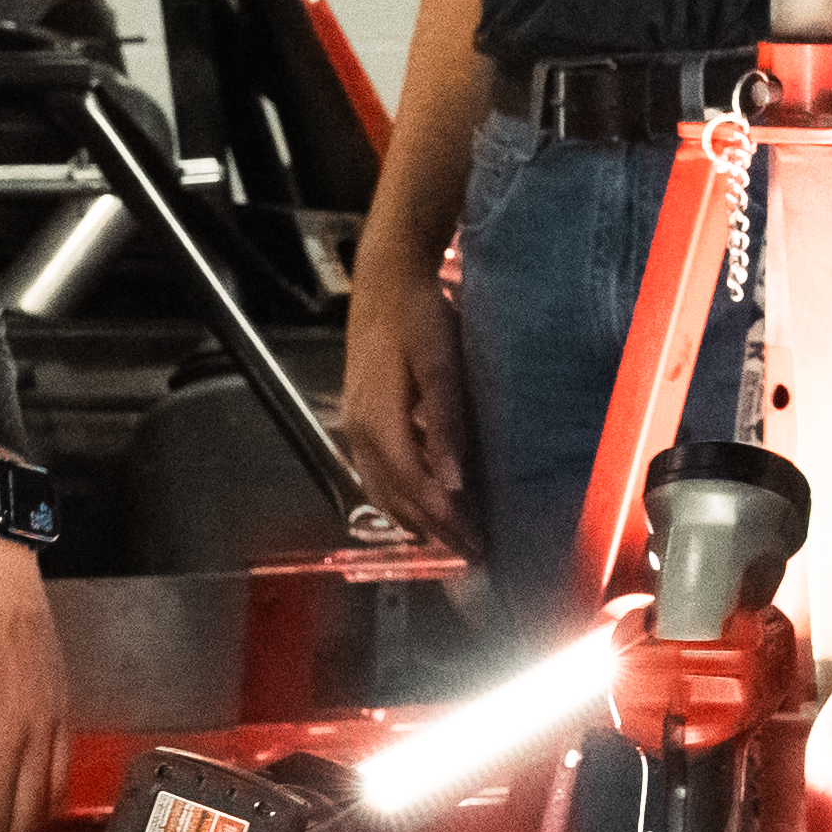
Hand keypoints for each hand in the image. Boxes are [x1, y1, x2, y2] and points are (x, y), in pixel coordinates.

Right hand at [339, 278, 480, 558]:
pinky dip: (401, 498)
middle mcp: (359, 434)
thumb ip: (446, 424)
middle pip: (397, 499)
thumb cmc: (418, 316)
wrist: (386, 278)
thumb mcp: (440, 365)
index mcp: (378, 424)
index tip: (477, 546)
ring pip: (383, 492)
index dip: (446, 522)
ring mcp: (355, 428)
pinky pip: (377, 475)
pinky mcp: (359, 418)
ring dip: (416, 520)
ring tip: (453, 539)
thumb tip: (454, 482)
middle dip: (435, 531)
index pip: (416, 490)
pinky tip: (422, 504)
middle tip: (473, 553)